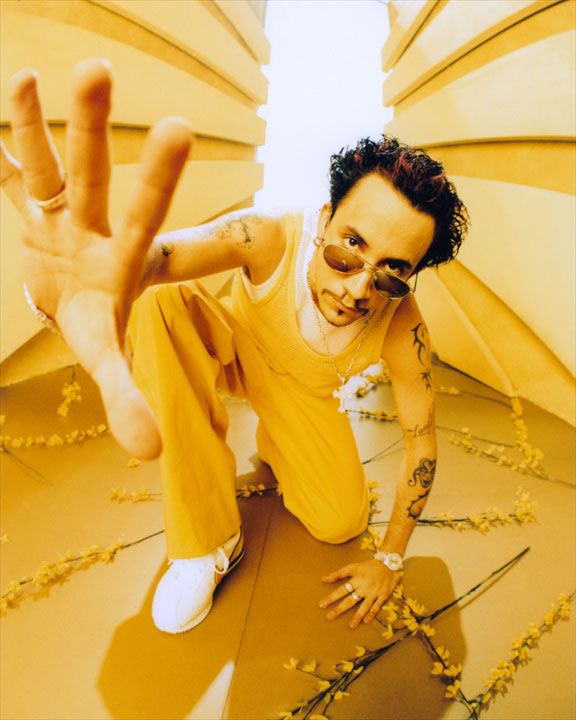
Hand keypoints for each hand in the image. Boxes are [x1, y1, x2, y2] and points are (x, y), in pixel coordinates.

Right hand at [1, 59, 191, 457]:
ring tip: (32, 73)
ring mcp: (57, 214)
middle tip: (96, 69)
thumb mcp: (106, 358)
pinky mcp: (28, 210)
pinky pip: (12, 174)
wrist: (67, 299)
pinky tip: (1, 99)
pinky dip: (4, 146)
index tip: (177, 127)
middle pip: (92, 175)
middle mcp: (91, 225)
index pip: (145, 215)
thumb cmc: (96, 322)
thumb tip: (150, 453)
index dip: (157, 177)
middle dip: (92, 128)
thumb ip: (128, 398)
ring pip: (48, 163)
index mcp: (121, 255)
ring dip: (40, 122)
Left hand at [319, 559, 399, 628]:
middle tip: (329, 617)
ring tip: (351, 626)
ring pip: (364, 606)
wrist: (388, 564)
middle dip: (340, 609)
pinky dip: (371, 614)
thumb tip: (323, 579)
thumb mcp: (353, 567)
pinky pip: (376, 606)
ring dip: (357, 616)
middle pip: (351, 600)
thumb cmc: (368, 566)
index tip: (322, 605)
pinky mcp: (383, 596)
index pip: (342, 590)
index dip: (331, 597)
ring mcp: (374, 593)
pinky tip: (366, 621)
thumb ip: (338, 574)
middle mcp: (364, 587)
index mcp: (356, 579)